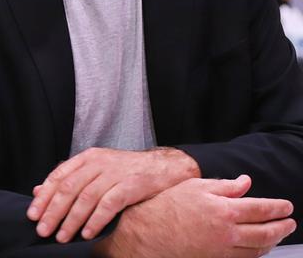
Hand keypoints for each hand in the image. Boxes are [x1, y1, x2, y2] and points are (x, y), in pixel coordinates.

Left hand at [28, 147, 199, 241]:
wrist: (165, 167)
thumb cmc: (127, 171)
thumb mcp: (96, 169)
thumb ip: (69, 179)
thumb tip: (38, 190)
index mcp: (87, 158)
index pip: (59, 176)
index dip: (44, 196)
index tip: (33, 214)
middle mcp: (99, 163)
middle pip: (69, 188)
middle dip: (54, 211)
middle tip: (43, 230)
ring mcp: (115, 173)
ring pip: (87, 197)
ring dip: (72, 219)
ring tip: (62, 237)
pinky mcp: (131, 185)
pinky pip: (109, 204)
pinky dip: (96, 219)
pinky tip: (88, 233)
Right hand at [94, 175, 295, 257]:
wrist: (145, 232)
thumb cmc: (165, 206)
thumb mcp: (194, 187)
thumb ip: (224, 186)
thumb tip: (245, 183)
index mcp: (223, 210)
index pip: (261, 209)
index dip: (277, 208)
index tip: (287, 206)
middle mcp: (227, 233)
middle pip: (265, 232)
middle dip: (282, 227)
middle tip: (290, 222)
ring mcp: (222, 250)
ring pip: (257, 249)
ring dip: (272, 241)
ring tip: (278, 235)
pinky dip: (257, 253)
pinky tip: (258, 248)